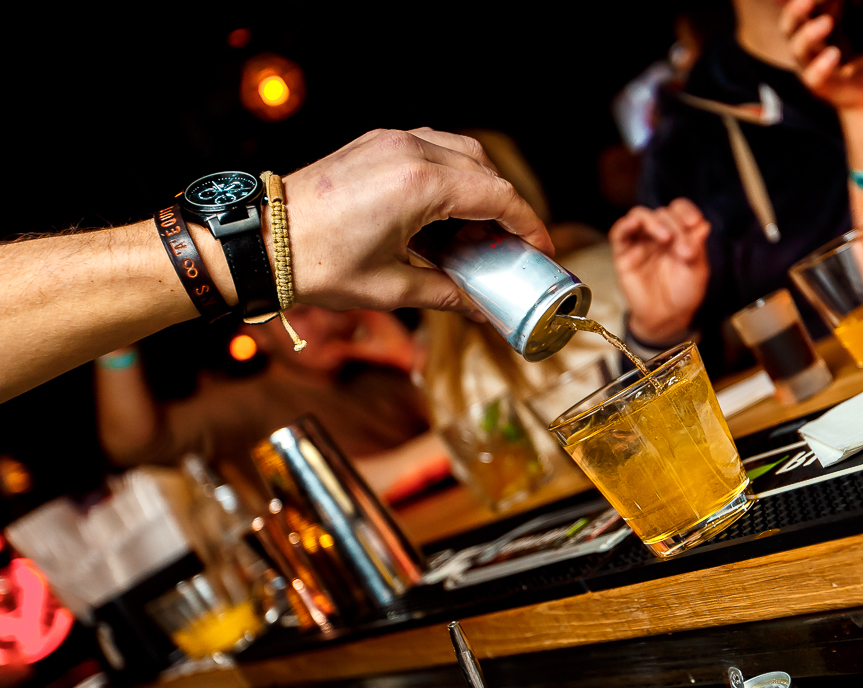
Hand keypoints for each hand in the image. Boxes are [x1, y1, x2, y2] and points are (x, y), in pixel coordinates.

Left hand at [281, 128, 552, 313]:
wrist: (260, 241)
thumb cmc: (318, 265)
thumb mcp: (392, 288)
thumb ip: (447, 294)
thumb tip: (482, 310)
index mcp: (420, 185)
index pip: (497, 197)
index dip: (527, 224)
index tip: (541, 249)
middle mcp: (410, 151)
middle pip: (485, 170)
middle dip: (507, 206)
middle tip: (514, 244)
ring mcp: (390, 141)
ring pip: (461, 152)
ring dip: (481, 185)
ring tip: (482, 228)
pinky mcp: (374, 142)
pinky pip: (432, 147)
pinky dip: (452, 173)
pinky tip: (448, 209)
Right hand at [609, 200, 710, 344]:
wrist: (667, 318)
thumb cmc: (683, 293)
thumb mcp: (697, 271)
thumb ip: (697, 248)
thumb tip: (703, 225)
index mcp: (679, 233)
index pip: (679, 210)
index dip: (686, 211)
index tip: (694, 222)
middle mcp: (659, 234)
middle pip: (662, 213)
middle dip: (675, 226)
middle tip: (683, 249)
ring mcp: (640, 242)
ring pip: (640, 216)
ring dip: (653, 221)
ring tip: (665, 237)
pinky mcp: (623, 254)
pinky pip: (619, 233)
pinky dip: (625, 225)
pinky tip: (633, 224)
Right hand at [782, 0, 862, 109]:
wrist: (861, 91)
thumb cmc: (856, 54)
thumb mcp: (858, 27)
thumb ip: (860, 10)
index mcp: (811, 26)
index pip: (799, 10)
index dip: (800, 3)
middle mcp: (804, 44)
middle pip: (789, 25)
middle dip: (795, 11)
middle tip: (807, 0)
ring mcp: (809, 65)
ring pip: (798, 49)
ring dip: (809, 34)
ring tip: (827, 22)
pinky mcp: (819, 85)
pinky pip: (813, 77)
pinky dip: (821, 66)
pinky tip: (833, 54)